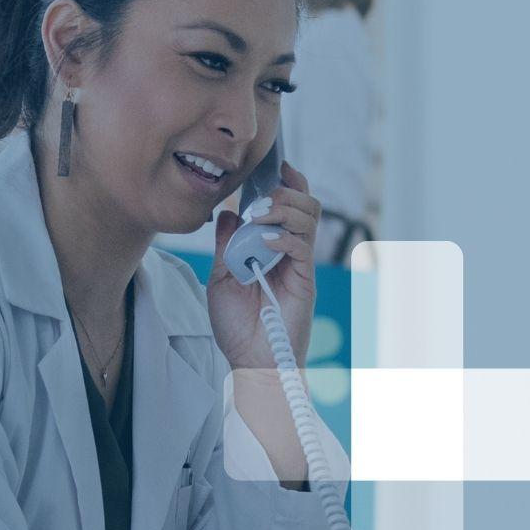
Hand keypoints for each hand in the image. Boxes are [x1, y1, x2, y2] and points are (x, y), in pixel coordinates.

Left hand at [205, 160, 321, 375]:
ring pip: (308, 219)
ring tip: (260, 216)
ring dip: (283, 209)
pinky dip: (282, 237)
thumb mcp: (220, 278)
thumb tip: (229, 212)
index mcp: (272, 248)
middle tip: (261, 197)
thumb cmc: (237, 326)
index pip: (288, 207)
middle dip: (285, 192)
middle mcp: (291, 253)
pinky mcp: (305, 281)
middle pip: (305, 205)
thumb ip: (227, 245)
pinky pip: (301, 247)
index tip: (273, 167)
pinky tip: (263, 242)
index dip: (286, 183)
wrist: (250, 362)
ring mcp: (300, 265)